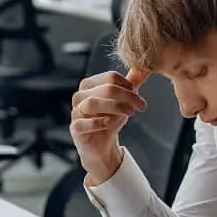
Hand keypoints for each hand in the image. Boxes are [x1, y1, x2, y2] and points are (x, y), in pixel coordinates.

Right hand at [70, 69, 150, 183]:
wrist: (101, 146)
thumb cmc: (110, 120)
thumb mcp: (122, 102)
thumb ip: (130, 86)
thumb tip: (141, 70)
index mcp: (90, 85)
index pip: (110, 77)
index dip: (127, 85)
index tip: (138, 95)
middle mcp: (80, 96)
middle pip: (105, 89)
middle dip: (127, 96)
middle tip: (141, 105)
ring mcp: (76, 112)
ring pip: (92, 103)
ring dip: (115, 107)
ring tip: (130, 113)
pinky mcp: (75, 128)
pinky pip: (83, 123)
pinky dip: (98, 122)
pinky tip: (110, 123)